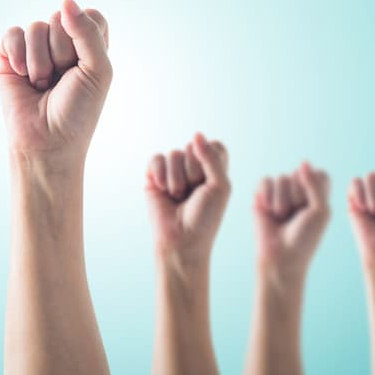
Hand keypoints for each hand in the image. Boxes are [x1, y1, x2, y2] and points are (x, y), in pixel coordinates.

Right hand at [0, 0, 110, 163]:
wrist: (46, 143)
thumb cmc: (77, 112)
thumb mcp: (97, 70)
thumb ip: (87, 32)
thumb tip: (66, 0)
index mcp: (89, 45)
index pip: (90, 15)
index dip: (86, 36)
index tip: (85, 66)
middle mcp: (62, 43)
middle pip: (61, 18)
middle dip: (62, 52)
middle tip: (61, 80)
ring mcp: (34, 49)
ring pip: (36, 27)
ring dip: (40, 61)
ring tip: (42, 85)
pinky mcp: (9, 57)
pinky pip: (12, 34)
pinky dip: (17, 55)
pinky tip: (22, 76)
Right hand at [145, 133, 229, 262]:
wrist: (181, 240)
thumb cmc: (205, 218)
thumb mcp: (220, 186)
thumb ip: (212, 158)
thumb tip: (196, 134)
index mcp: (213, 168)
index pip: (214, 145)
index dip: (211, 160)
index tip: (211, 182)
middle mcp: (193, 167)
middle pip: (192, 147)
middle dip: (193, 172)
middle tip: (193, 193)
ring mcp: (173, 171)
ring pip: (174, 154)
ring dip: (177, 178)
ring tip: (178, 197)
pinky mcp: (154, 177)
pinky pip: (156, 159)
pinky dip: (160, 174)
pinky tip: (163, 190)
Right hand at [254, 162, 329, 283]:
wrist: (281, 256)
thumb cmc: (305, 238)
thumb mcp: (320, 211)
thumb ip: (315, 184)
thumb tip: (303, 162)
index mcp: (318, 193)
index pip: (319, 174)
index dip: (315, 189)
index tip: (313, 210)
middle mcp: (299, 189)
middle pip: (299, 174)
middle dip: (297, 196)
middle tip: (295, 217)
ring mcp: (280, 192)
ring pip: (281, 178)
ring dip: (281, 201)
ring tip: (281, 217)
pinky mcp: (262, 195)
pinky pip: (265, 181)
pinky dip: (267, 196)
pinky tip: (268, 210)